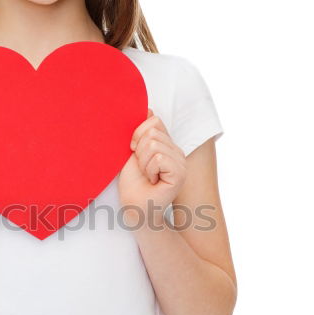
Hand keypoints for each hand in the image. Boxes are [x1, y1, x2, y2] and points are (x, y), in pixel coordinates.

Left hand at [117, 108, 186, 223]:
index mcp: (168, 144)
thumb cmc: (132, 181)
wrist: (134, 206)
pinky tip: (153, 181)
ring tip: (147, 176)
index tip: (135, 153)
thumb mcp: (134, 150)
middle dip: (139, 151)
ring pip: (153, 145)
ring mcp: (181, 162)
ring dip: (143, 163)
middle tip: (142, 169)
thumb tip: (147, 108)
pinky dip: (149, 170)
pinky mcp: (180, 173)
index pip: (153, 120)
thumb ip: (142, 131)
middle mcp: (177, 151)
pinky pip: (159, 158)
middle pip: (152, 132)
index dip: (137, 136)